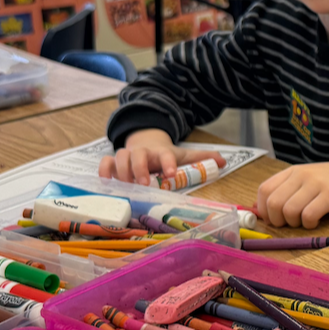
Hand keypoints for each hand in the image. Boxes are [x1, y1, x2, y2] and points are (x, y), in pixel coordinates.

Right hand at [99, 130, 224, 185]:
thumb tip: (224, 161)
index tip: (170, 174)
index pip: (166, 155)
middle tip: (145, 182)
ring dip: (122, 171)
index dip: (168, 163)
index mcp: (162, 152)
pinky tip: (106, 182)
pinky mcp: (114, 162)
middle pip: (139, 155)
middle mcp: (144, 153)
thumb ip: (202, 157)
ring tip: (127, 186)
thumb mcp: (183, 156)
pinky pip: (105, 162)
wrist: (146, 143)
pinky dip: (104, 170)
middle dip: (141, 168)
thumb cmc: (165, 156)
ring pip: (120, 157)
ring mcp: (127, 156)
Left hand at [255, 162, 328, 228]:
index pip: (264, 190)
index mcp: (294, 170)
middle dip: (278, 221)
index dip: (263, 209)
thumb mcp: (311, 179)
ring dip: (294, 224)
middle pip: (273, 203)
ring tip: (306, 222)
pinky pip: (308, 215)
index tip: (274, 219)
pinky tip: (317, 222)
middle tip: (291, 224)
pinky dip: (309, 225)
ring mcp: (317, 183)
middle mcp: (303, 174)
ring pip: (289, 211)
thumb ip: (290, 189)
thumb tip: (265, 210)